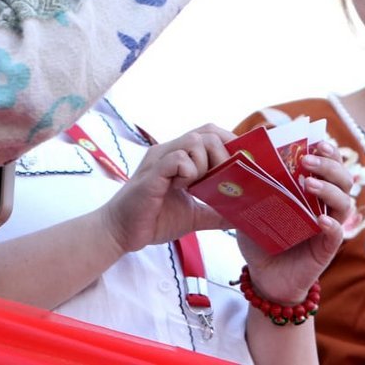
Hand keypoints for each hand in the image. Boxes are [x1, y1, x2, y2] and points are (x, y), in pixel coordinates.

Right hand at [96, 124, 233, 254]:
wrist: (121, 233)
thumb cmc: (154, 220)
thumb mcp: (193, 216)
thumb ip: (215, 212)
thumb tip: (241, 216)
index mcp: (179, 156)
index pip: (209, 134)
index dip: (230, 142)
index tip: (243, 163)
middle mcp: (169, 151)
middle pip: (207, 132)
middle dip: (223, 155)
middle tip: (222, 180)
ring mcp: (159, 160)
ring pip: (194, 141)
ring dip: (205, 165)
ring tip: (197, 186)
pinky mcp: (152, 174)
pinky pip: (177, 159)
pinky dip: (188, 172)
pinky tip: (182, 188)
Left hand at [236, 141, 353, 303]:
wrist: (263, 276)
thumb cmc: (261, 237)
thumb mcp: (253, 205)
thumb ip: (252, 183)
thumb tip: (242, 152)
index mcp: (311, 191)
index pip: (329, 164)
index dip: (328, 151)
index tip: (316, 141)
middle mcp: (324, 205)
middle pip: (343, 178)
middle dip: (329, 165)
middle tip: (307, 160)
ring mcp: (328, 227)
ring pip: (344, 202)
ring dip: (329, 189)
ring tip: (308, 184)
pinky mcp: (326, 249)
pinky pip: (337, 234)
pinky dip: (332, 224)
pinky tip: (320, 220)